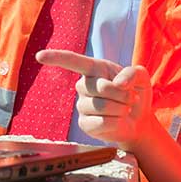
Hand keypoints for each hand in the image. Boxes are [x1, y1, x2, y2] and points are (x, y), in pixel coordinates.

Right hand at [36, 49, 153, 150]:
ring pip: (101, 106)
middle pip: (100, 88)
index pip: (73, 61)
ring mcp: (82, 106)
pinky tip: (118, 121)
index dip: (56, 58)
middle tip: (130, 98)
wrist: (138, 120)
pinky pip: (100, 123)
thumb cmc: (135, 93)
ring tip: (125, 109)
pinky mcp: (84, 124)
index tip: (39, 56)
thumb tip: (117, 82)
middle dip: (121, 94)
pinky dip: (116, 122)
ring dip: (121, 108)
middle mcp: (84, 86)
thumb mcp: (141, 77)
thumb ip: (132, 73)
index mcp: (94, 69)